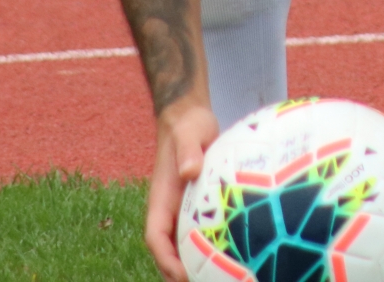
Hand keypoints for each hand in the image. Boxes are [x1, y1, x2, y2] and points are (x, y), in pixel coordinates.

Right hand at [143, 100, 220, 281]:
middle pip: (167, 249)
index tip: (182, 274)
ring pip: (182, 245)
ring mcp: (182, 209)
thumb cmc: (188, 126)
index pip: (155, 235)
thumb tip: (190, 170)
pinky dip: (207, 249)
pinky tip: (228, 258)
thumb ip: (189, 150)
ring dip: (193, 264)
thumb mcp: (189, 133)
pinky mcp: (198, 206)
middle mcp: (169, 209)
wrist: (189, 118)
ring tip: (217, 277)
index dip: (165, 258)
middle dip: (178, 272)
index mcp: (161, 198)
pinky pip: (199, 234)